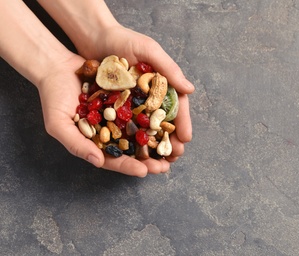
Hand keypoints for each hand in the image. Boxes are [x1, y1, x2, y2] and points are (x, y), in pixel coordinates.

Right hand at [37, 54, 169, 176]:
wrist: (58, 66)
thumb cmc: (54, 97)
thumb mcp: (59, 124)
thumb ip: (76, 144)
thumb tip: (98, 162)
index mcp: (95, 143)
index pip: (114, 160)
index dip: (128, 167)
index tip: (144, 171)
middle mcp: (111, 132)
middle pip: (132, 150)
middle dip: (149, 160)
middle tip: (165, 167)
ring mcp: (120, 116)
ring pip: (142, 133)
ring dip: (157, 142)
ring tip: (173, 150)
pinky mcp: (127, 99)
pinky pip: (144, 110)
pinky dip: (155, 117)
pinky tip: (168, 122)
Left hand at [80, 26, 194, 162]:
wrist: (93, 37)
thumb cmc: (123, 39)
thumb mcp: (149, 50)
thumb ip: (169, 68)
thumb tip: (190, 89)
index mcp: (163, 84)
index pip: (177, 106)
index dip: (182, 123)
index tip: (186, 138)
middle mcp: (150, 96)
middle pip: (163, 122)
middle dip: (170, 140)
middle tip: (174, 156)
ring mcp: (133, 102)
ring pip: (147, 128)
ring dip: (154, 145)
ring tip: (159, 161)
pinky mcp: (116, 106)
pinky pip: (126, 125)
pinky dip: (133, 139)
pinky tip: (135, 153)